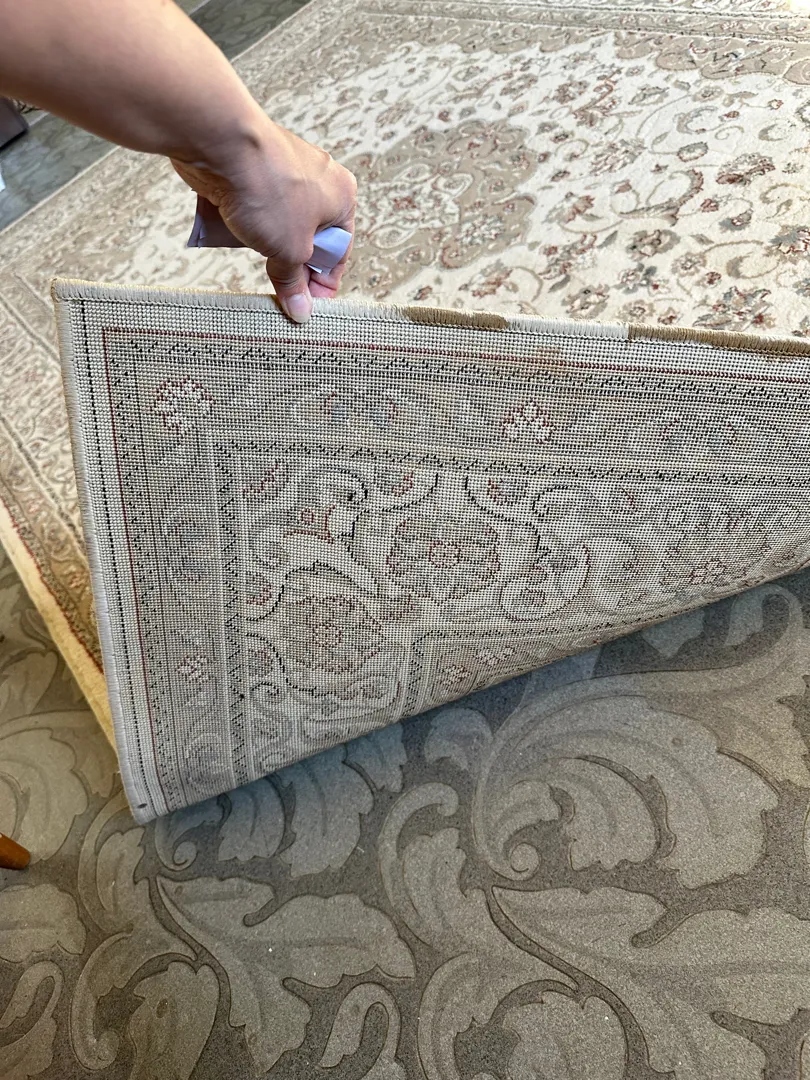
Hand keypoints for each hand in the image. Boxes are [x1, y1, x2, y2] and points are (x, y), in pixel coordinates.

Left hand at [172, 117, 356, 321]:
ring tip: (253, 258)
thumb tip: (300, 309)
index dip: (322, 283)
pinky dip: (246, 224)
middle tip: (279, 291)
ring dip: (266, 244)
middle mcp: (318, 179)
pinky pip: (254, 206)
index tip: (306, 305)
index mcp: (342, 197)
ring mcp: (284, 170)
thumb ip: (294, 280)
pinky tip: (233, 234)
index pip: (338, 252)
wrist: (221, 142)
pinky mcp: (253, 168)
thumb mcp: (289, 249)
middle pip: (309, 237)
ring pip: (279, 222)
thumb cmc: (268, 188)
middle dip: (292, 264)